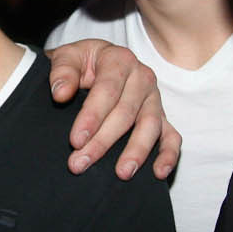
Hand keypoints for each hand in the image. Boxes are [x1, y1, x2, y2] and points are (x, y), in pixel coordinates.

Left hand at [47, 39, 180, 179]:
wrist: (96, 63)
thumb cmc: (81, 63)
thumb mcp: (67, 57)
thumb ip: (62, 72)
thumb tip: (61, 93)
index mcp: (119, 60)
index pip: (107, 91)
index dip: (91, 117)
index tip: (75, 140)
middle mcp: (142, 78)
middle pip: (125, 113)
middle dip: (103, 141)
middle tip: (80, 163)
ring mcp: (154, 99)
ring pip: (150, 126)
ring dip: (136, 151)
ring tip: (122, 173)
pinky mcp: (162, 117)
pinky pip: (171, 136)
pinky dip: (169, 154)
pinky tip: (159, 172)